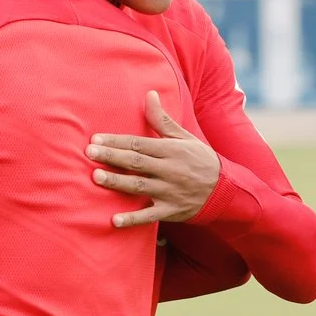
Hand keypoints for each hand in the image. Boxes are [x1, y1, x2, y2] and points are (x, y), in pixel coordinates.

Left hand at [86, 90, 220, 226]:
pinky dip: (132, 219)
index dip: (116, 141)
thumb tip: (150, 94)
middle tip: (89, 153)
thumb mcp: (184, 138)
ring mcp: (170, 191)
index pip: (139, 144)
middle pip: (136, 162)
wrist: (225, 189)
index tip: (95, 139)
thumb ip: (162, 120)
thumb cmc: (199, 159)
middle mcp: (169, 170)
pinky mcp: (170, 210)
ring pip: (139, 186)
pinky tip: (114, 221)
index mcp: (171, 150)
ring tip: (96, 177)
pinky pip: (149, 216)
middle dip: (112, 157)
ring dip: (117, 182)